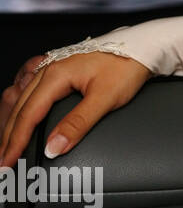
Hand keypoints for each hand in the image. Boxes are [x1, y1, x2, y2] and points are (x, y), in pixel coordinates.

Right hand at [0, 52, 152, 167]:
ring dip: (12, 121)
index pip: (28, 116)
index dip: (15, 142)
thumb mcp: (106, 98)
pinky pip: (30, 88)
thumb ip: (78, 124)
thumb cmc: (127, 67)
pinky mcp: (60, 68)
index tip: (6, 162)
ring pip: (21, 98)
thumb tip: (54, 148)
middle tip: (3, 161)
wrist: (143, 45)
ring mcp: (52, 67)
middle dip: (8, 136)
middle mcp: (48, 69)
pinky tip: (20, 113)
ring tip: (7, 142)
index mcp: (55, 75)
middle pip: (19, 108)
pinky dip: (21, 105)